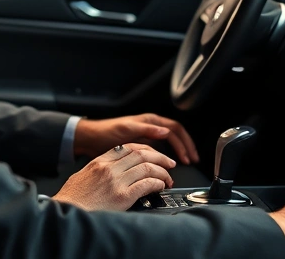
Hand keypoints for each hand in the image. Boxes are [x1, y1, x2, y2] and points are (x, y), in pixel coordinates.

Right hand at [52, 143, 175, 210]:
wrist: (64, 212)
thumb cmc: (71, 198)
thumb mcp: (82, 175)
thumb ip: (98, 168)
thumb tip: (112, 167)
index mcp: (100, 161)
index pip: (129, 147)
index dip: (146, 149)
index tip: (154, 154)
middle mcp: (109, 168)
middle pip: (142, 154)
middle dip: (159, 157)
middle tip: (169, 163)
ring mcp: (116, 181)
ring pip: (147, 168)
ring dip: (162, 172)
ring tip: (167, 178)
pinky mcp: (122, 197)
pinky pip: (145, 185)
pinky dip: (156, 184)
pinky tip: (160, 187)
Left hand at [73, 114, 199, 164]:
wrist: (91, 138)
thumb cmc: (106, 132)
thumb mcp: (126, 129)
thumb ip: (146, 129)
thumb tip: (164, 132)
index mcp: (150, 121)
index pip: (174, 129)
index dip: (183, 143)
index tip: (187, 157)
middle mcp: (150, 126)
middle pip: (176, 134)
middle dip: (186, 146)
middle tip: (193, 160)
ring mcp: (147, 134)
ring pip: (170, 140)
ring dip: (179, 150)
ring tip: (186, 162)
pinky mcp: (142, 142)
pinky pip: (160, 146)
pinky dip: (168, 154)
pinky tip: (168, 163)